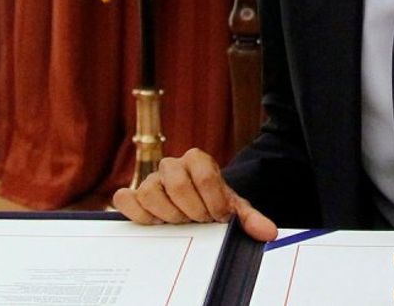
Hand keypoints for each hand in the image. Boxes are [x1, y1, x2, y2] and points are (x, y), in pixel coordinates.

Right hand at [112, 148, 277, 241]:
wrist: (194, 204)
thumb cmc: (213, 203)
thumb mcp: (233, 208)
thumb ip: (250, 218)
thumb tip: (268, 233)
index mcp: (198, 160)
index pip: (205, 176)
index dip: (213, 201)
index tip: (218, 217)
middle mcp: (172, 165)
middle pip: (177, 182)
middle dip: (191, 208)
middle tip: (199, 220)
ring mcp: (151, 179)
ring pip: (150, 191)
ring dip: (167, 213)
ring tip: (180, 222)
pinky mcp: (134, 194)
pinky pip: (125, 199)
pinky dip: (138, 213)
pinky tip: (156, 222)